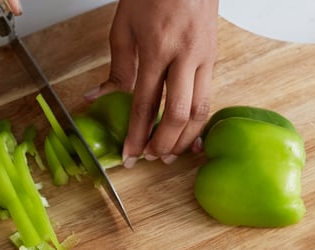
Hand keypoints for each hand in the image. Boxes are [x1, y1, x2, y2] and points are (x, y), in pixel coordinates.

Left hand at [87, 0, 219, 165]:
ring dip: (185, 138)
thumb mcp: (124, 25)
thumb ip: (117, 66)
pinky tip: (190, 135)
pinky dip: (199, 121)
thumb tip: (99, 98)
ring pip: (202, 110)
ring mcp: (205, 57)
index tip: (130, 154)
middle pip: (179, 113)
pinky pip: (209, 97)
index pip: (146, 103)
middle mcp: (185, 55)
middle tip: (152, 158)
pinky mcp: (215, 57)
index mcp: (157, 47)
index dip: (138, 134)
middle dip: (164, 143)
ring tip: (171, 153)